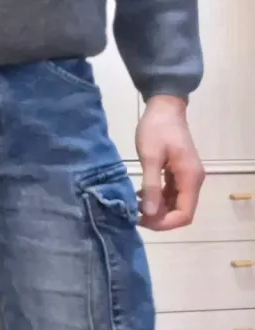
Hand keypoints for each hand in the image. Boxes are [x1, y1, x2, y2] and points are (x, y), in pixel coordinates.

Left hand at [136, 95, 204, 230]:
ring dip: (158, 208)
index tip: (142, 220)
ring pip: (176, 203)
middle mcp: (193, 180)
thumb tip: (148, 213)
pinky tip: (141, 195)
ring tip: (135, 206)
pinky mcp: (179, 171)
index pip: (184, 214)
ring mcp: (187, 176)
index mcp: (190, 178)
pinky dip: (158, 198)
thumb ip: (151, 186)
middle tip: (134, 214)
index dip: (164, 223)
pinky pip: (172, 192)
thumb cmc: (157, 129)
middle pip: (181, 211)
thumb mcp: (150, 156)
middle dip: (159, 218)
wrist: (165, 106)